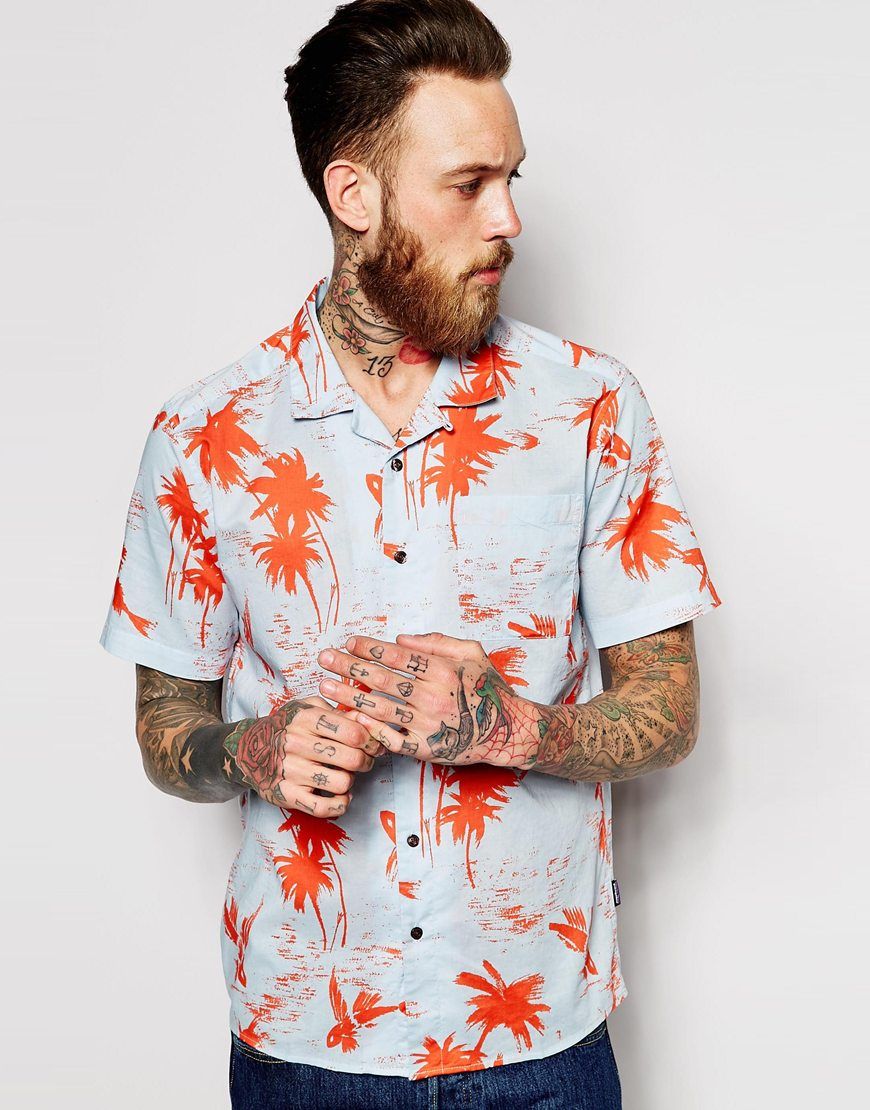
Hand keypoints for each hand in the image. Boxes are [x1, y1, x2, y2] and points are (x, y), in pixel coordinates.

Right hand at [226, 694, 385, 817]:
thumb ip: (339, 712)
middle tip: (363, 761)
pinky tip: (340, 795)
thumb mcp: (308, 708)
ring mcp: (290, 770)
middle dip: (365, 761)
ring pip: (342, 783)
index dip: (370, 741)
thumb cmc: (286, 727)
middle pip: (351, 758)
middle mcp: (297, 743)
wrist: (248, 749)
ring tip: (344, 775)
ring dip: (350, 781)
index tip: (371, 745)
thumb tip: (369, 722)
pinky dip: (340, 804)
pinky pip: (324, 807)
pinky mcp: (286, 794)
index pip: (353, 732)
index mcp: (306, 719)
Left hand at [316, 633, 536, 767]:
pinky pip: (390, 738)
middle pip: (383, 679)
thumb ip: (437, 642)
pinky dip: (368, 728)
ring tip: (325, 687)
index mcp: (443, 670)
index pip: (398, 656)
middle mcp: (433, 696)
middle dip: (350, 666)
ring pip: (380, 708)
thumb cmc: (487, 688)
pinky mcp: (425, 748)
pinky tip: (348, 718)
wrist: (506, 731)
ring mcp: (428, 724)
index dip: (370, 648)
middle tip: (324, 658)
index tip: (349, 642)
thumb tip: (400, 638)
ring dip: (349, 696)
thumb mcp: (472, 653)